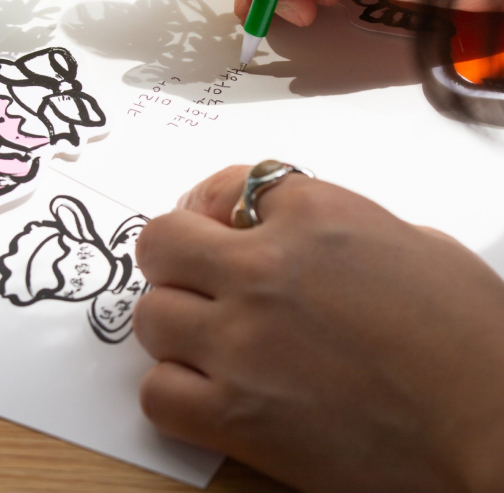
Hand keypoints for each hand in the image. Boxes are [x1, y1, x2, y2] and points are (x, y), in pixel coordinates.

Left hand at [134, 166, 503, 492]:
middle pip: (162, 240)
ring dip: (176, 323)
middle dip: (176, 253)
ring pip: (150, 315)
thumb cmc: (475, 336)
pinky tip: (213, 391)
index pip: (230, 185)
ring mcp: (242, 342)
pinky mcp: (236, 418)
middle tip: (198, 273)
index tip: (221, 222)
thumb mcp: (420, 245)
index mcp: (316, 213)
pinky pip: (158, 393)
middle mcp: (265, 268)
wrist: (494, 432)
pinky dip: (176, 391)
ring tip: (212, 337)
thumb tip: (311, 236)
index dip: (219, 204)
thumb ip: (349, 226)